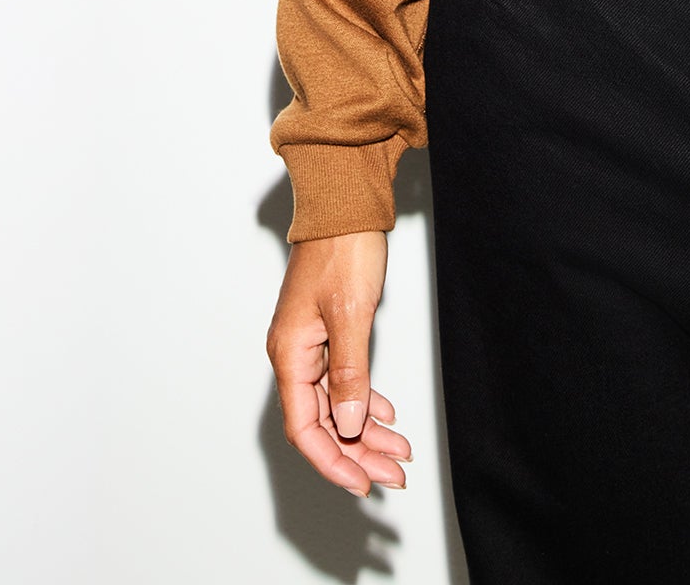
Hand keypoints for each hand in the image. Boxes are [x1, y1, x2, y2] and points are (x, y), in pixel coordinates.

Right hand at [267, 230, 410, 497]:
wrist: (345, 205)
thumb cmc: (342, 250)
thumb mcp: (351, 314)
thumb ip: (350, 373)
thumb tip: (352, 425)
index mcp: (290, 355)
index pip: (307, 428)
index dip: (334, 461)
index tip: (363, 484)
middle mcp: (295, 355)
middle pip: (324, 422)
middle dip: (359, 452)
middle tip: (394, 474)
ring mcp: (311, 345)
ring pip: (337, 404)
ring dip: (366, 431)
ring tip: (398, 452)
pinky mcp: (329, 332)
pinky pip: (344, 380)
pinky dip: (366, 400)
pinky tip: (386, 413)